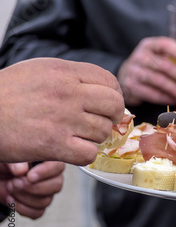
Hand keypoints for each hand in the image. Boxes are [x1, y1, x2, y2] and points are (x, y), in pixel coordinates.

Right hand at [0, 58, 124, 164]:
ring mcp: (63, 119)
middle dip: (111, 116)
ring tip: (76, 135)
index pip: (109, 81)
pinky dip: (84, 155)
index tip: (108, 104)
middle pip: (114, 105)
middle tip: (99, 121)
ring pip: (103, 131)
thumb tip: (104, 90)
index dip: (114, 94)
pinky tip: (70, 149)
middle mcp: (68, 92)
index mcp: (64, 71)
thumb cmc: (6, 94)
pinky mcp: (55, 144)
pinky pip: (89, 153)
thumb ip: (72, 78)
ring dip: (94, 137)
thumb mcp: (39, 71)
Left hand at [0, 162, 64, 218]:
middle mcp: (51, 176)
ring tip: (10, 187)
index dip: (45, 173)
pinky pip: (37, 212)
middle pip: (57, 186)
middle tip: (15, 181)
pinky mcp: (37, 205)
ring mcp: (46, 192)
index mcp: (48, 160)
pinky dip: (22, 208)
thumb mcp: (9, 157)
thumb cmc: (6, 164)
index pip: (58, 167)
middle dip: (33, 187)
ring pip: (45, 201)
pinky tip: (11, 198)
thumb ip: (16, 162)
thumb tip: (22, 171)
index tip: (29, 176)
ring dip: (24, 197)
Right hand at [118, 37, 175, 105]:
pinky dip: (166, 98)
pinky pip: (152, 94)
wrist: (125, 77)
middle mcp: (139, 56)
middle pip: (164, 66)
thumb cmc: (150, 67)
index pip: (166, 45)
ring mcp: (133, 71)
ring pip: (159, 81)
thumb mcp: (159, 56)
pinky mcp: (131, 86)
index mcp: (149, 45)